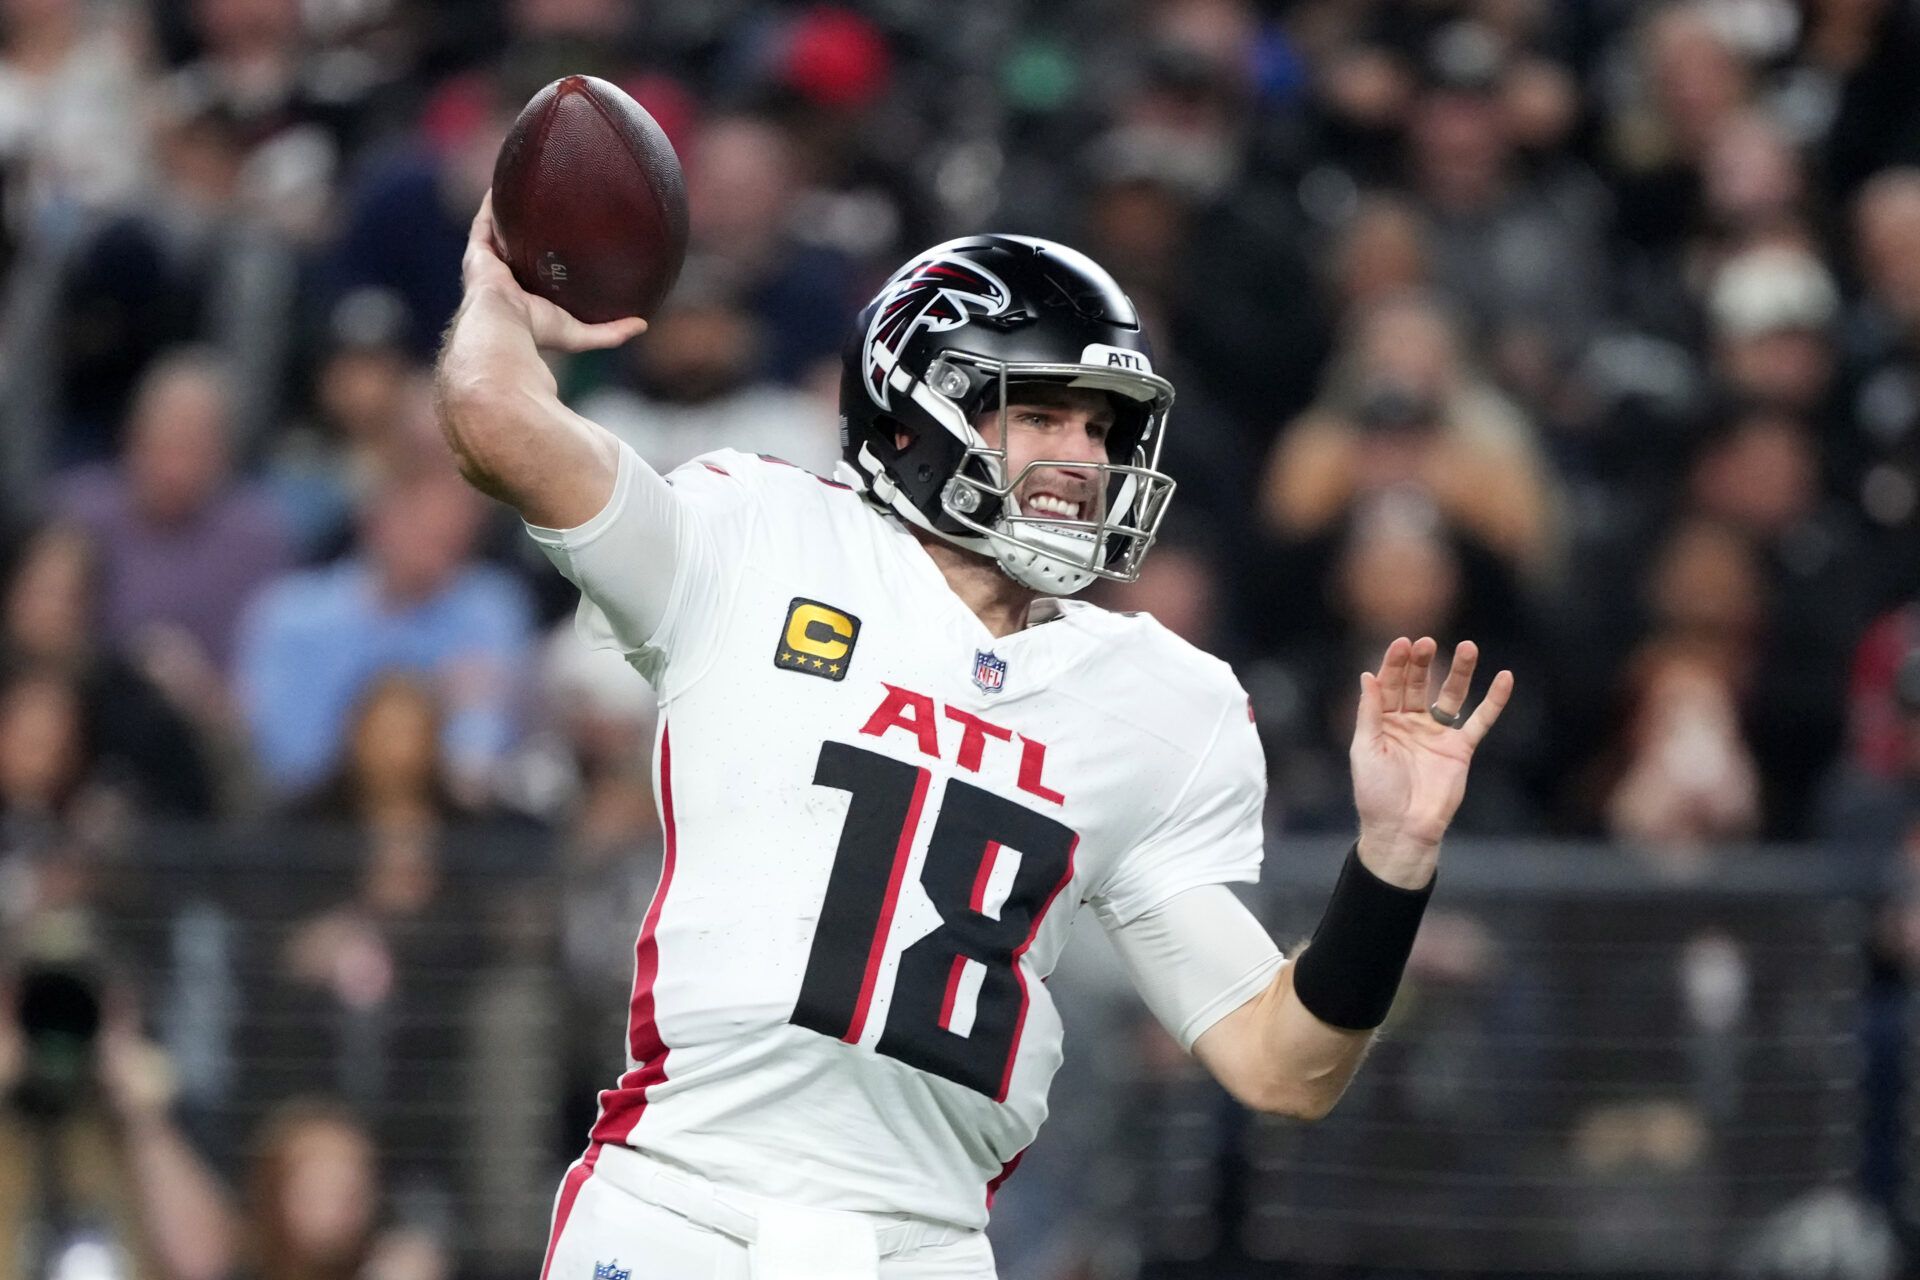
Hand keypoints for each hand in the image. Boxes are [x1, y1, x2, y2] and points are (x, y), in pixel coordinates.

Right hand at [461, 192, 646, 353]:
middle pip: (517, 248)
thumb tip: (642, 324)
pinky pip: (484, 221)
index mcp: (524, 297)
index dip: (547, 258)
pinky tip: (504, 182)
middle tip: (548, 209)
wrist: (504, 326)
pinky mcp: (478, 251)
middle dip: (528, 231)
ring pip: (500, 231)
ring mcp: (489, 263)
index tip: (566, 242)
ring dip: (509, 212)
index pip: (537, 274)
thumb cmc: (537, 332)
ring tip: (525, 189)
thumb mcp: (581, 334)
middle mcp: (505, 279)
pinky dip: (492, 202)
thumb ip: (611, 332)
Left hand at [1350, 636, 1512, 887]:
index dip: (1395, 663)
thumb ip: (1369, 712)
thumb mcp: (1366, 749)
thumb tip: (1367, 675)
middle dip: (1422, 662)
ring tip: (1468, 646)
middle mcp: (1411, 724)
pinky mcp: (1461, 749)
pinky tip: (1505, 678)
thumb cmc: (1376, 793)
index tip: (1402, 642)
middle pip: (1419, 684)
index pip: (1390, 684)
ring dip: (1459, 672)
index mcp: (1384, 722)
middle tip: (1426, 642)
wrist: (1402, 830)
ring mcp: (1437, 735)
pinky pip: (1480, 720)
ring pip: (1451, 696)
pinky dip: (1493, 701)